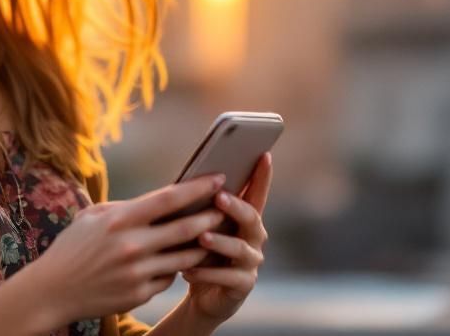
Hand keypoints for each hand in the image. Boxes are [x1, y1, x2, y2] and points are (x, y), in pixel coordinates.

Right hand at [29, 172, 228, 325]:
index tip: (219, 178)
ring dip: (203, 245)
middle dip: (212, 216)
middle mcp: (132, 245)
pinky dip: (176, 268)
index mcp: (120, 219)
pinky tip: (178, 262)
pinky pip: (169, 278)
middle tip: (228, 208)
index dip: (198, 187)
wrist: (53, 290)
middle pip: (186, 228)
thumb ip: (126, 208)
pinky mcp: (140, 294)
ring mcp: (138, 272)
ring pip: (185, 257)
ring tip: (216, 235)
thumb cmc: (72, 247)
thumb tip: (159, 200)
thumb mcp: (92, 217)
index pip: (169, 198)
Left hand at [179, 151, 272, 324]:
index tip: (264, 155)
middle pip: (252, 217)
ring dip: (220, 242)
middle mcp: (254, 237)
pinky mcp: (244, 285)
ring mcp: (251, 262)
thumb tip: (184, 183)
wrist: (202, 294)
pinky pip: (228, 277)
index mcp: (244, 218)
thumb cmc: (199, 251)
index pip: (256, 193)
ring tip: (201, 237)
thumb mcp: (198, 226)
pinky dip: (207, 272)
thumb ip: (199, 207)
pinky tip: (188, 269)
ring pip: (240, 249)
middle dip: (236, 206)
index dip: (262, 176)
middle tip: (219, 197)